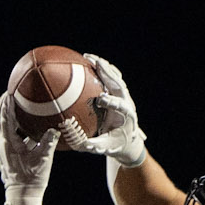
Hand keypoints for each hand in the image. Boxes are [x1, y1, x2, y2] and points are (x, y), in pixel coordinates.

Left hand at [0, 92, 59, 204]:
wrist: (21, 196)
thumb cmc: (31, 179)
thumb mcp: (43, 159)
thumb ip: (48, 142)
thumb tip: (55, 129)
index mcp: (8, 142)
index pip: (5, 118)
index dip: (7, 104)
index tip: (10, 92)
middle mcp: (3, 143)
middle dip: (3, 105)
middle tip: (9, 93)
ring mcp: (4, 149)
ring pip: (2, 127)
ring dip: (6, 115)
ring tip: (12, 104)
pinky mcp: (8, 153)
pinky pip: (8, 135)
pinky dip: (12, 126)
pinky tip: (20, 124)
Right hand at [63, 53, 147, 167]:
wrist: (129, 139)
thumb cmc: (116, 143)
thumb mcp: (106, 147)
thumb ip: (93, 146)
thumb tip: (76, 144)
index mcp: (127, 116)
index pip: (122, 107)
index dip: (112, 102)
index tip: (101, 99)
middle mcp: (127, 103)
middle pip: (120, 85)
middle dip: (108, 74)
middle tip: (95, 64)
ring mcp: (124, 96)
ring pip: (116, 77)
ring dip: (104, 66)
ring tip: (89, 56)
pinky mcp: (118, 92)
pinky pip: (111, 76)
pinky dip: (101, 68)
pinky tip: (87, 60)